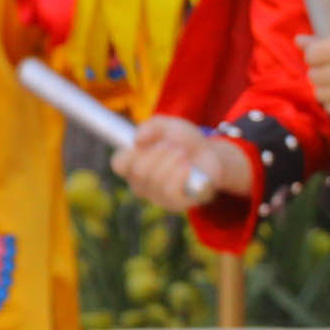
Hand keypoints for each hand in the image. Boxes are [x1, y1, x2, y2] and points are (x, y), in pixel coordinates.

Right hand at [113, 115, 247, 210]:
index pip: (119, 164)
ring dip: (172, 162)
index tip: (146, 143)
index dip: (130, 153)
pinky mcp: (175, 204)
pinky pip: (170, 193)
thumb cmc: (183, 140)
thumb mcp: (168, 125)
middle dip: (158, 154)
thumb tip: (138, 140)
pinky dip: (179, 176)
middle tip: (173, 146)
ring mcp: (157, 196)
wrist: (210, 155)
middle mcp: (140, 184)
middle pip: (139, 171)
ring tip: (183, 154)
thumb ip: (151, 127)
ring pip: (155, 181)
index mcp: (132, 165)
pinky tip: (187, 168)